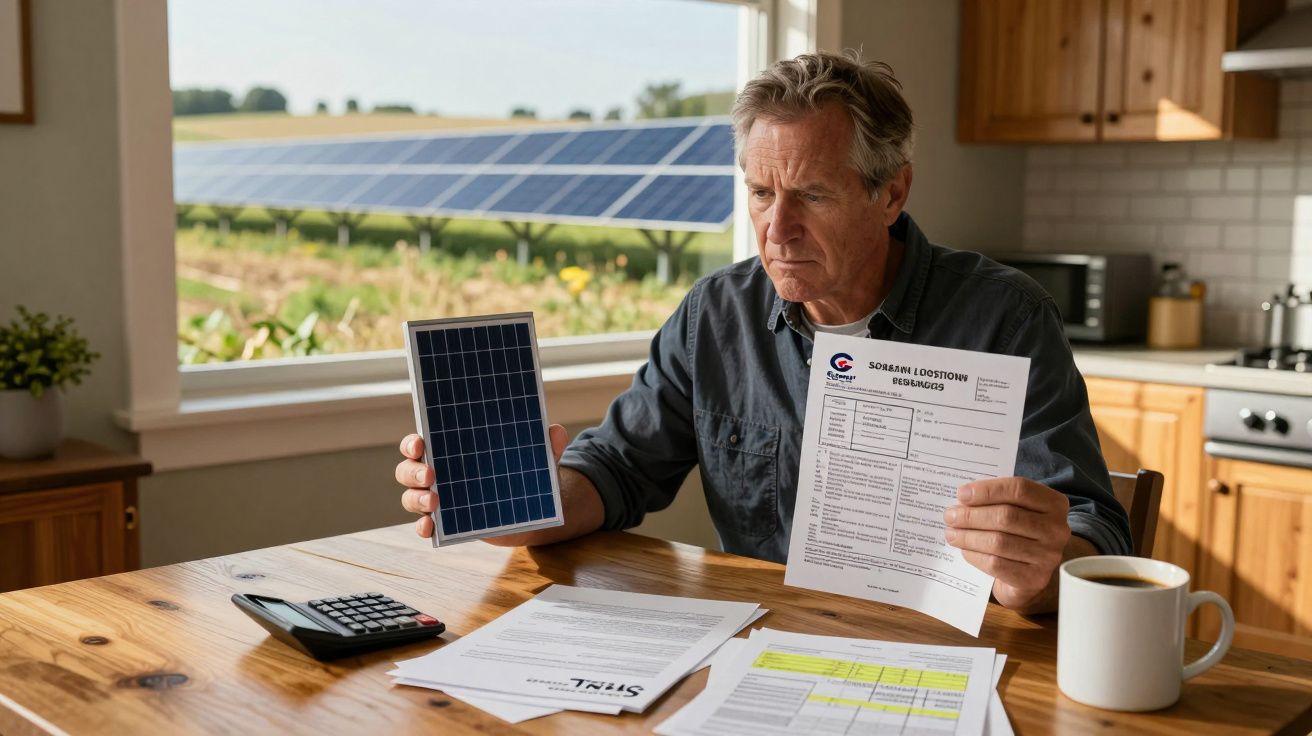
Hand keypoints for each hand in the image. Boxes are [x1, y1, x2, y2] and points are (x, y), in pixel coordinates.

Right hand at [396, 425, 569, 538]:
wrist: (532, 510)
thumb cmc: (523, 474)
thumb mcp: (536, 459)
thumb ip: (545, 445)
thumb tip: (557, 432)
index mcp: (452, 449)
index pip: (420, 441)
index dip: (413, 441)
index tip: (421, 443)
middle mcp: (438, 472)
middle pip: (408, 469)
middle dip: (413, 471)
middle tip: (430, 475)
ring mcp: (439, 499)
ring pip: (411, 497)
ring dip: (416, 499)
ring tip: (433, 503)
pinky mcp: (447, 523)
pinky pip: (424, 526)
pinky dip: (422, 527)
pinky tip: (430, 529)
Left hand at [943, 476, 1072, 610]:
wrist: (1031, 572)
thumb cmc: (1018, 533)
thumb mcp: (1016, 510)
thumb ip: (997, 500)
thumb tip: (963, 498)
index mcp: (1054, 504)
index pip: (1019, 489)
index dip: (987, 490)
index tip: (962, 494)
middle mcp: (1057, 529)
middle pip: (1006, 516)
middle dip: (972, 515)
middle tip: (950, 516)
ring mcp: (1048, 556)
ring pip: (999, 541)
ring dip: (969, 536)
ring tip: (951, 533)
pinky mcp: (1034, 578)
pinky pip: (996, 564)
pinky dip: (975, 555)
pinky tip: (964, 550)